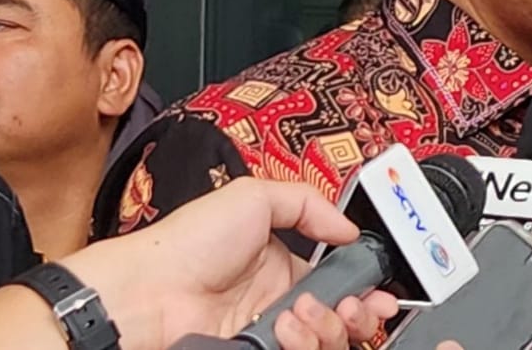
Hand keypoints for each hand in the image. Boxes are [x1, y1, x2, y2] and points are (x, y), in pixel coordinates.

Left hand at [64, 177, 397, 349]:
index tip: (381, 289)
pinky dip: (308, 342)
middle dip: (361, 312)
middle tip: (360, 305)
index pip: (339, 280)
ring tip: (306, 312)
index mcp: (282, 263)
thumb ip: (309, 203)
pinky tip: (289, 327)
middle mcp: (282, 302)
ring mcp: (272, 333)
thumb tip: (349, 228)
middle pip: (344, 317)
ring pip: (330, 340)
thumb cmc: (188, 241)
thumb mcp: (253, 196)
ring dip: (332, 326)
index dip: (365, 286)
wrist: (149, 292)